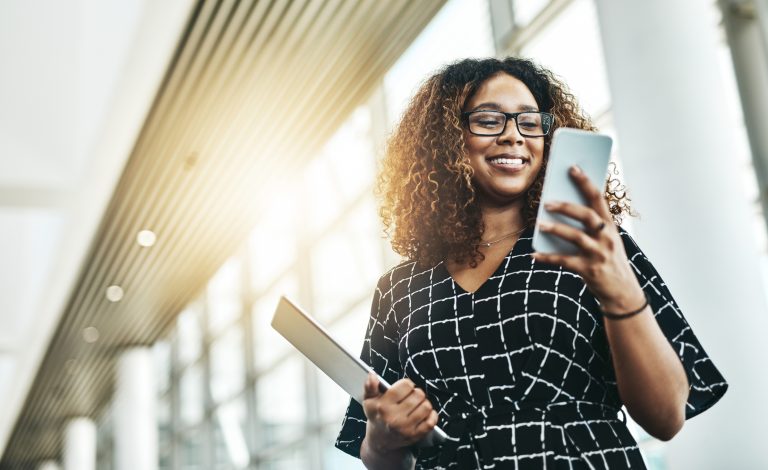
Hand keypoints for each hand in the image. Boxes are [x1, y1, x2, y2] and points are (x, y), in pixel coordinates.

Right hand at [361, 373, 438, 453]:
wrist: (380, 441)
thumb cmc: (377, 417)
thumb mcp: (369, 401)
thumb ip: (370, 386)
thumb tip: (372, 375)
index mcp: (383, 406)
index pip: (405, 386)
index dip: (407, 384)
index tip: (404, 387)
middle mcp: (394, 418)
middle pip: (418, 395)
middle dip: (416, 392)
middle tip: (411, 396)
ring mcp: (406, 428)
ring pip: (426, 406)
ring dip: (424, 403)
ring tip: (416, 404)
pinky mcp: (415, 435)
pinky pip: (431, 422)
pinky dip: (431, 415)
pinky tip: (424, 413)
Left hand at [531, 165, 644, 311]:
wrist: (622, 292)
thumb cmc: (608, 259)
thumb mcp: (606, 239)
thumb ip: (590, 225)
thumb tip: (561, 205)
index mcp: (610, 226)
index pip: (598, 199)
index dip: (586, 182)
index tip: (573, 168)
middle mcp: (606, 237)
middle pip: (586, 215)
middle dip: (566, 207)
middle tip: (547, 202)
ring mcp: (598, 254)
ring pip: (575, 237)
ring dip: (556, 229)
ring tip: (540, 224)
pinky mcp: (589, 270)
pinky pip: (564, 261)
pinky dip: (547, 258)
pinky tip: (534, 255)